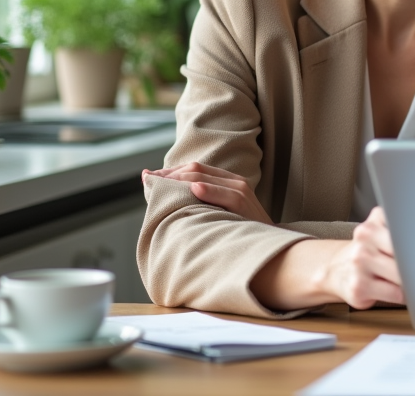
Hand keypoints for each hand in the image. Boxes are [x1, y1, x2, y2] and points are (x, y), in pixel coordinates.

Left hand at [144, 162, 272, 224]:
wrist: (267, 245)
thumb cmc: (238, 232)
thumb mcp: (218, 214)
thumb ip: (200, 203)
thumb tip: (167, 200)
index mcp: (227, 181)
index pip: (193, 169)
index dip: (169, 171)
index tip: (147, 177)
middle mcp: (233, 181)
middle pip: (195, 169)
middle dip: (168, 174)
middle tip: (147, 180)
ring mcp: (240, 190)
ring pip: (205, 177)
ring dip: (179, 179)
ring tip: (159, 183)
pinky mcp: (245, 204)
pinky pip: (226, 194)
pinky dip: (210, 190)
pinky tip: (195, 189)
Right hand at [312, 207, 403, 309]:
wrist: (336, 269)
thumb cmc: (368, 251)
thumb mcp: (381, 230)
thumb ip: (402, 228)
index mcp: (375, 221)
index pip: (407, 227)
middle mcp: (365, 238)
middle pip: (406, 251)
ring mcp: (360, 262)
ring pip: (401, 274)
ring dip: (410, 280)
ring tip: (408, 278)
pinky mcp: (358, 287)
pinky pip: (394, 293)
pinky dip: (403, 295)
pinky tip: (397, 290)